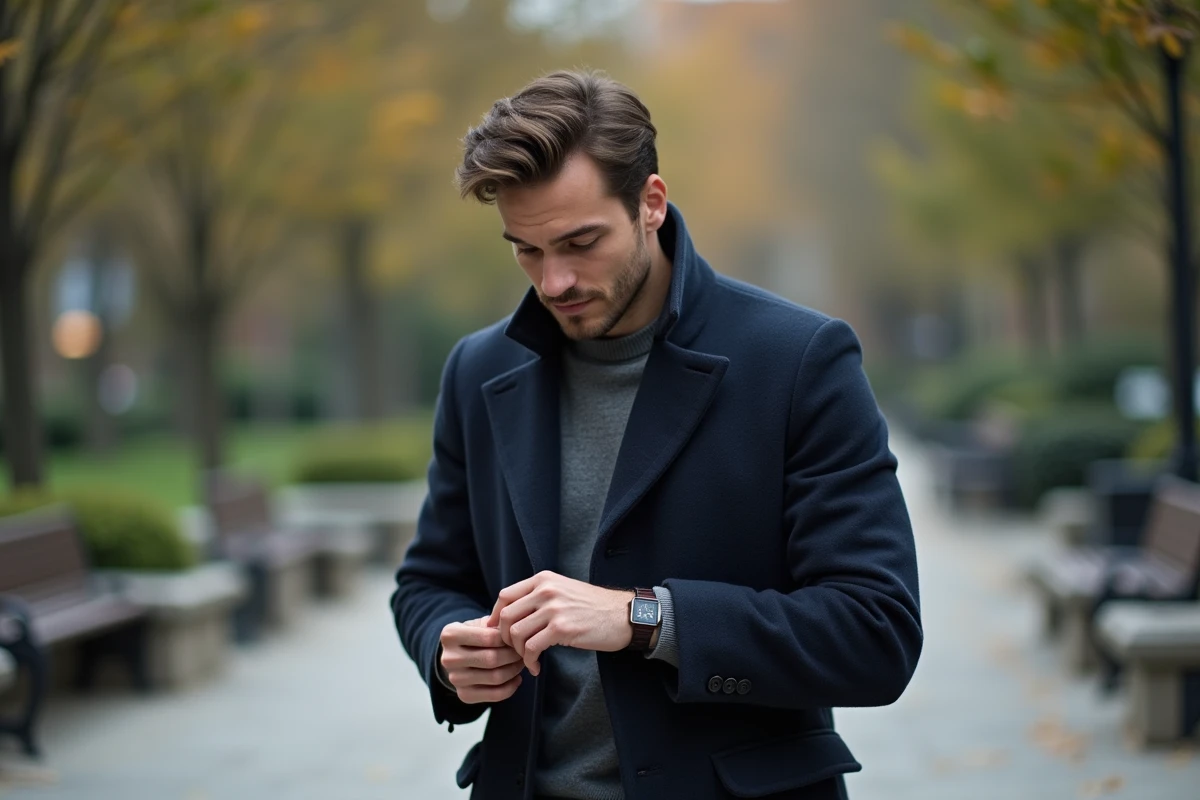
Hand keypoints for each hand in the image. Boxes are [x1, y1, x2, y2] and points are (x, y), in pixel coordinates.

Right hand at [438, 616, 524, 703]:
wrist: (456, 657)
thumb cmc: (474, 636)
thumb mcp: (480, 623)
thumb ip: (496, 624)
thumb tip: (517, 631)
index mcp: (450, 635)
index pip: (488, 637)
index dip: (508, 638)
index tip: (519, 638)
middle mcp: (449, 658)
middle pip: (492, 659)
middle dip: (514, 655)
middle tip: (524, 651)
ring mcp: (455, 679)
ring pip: (495, 677)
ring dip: (514, 670)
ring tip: (521, 663)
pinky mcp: (463, 695)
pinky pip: (495, 695)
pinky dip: (511, 687)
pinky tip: (517, 678)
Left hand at [487, 571, 632, 675]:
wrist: (623, 615)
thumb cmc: (592, 607)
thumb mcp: (563, 590)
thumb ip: (538, 596)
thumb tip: (510, 615)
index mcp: (543, 580)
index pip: (504, 597)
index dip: (496, 618)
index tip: (499, 634)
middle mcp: (545, 590)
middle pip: (506, 616)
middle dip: (505, 638)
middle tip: (514, 651)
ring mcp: (553, 608)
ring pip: (516, 634)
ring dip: (518, 652)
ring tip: (528, 659)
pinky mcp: (562, 628)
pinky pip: (532, 648)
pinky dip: (530, 661)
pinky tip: (537, 667)